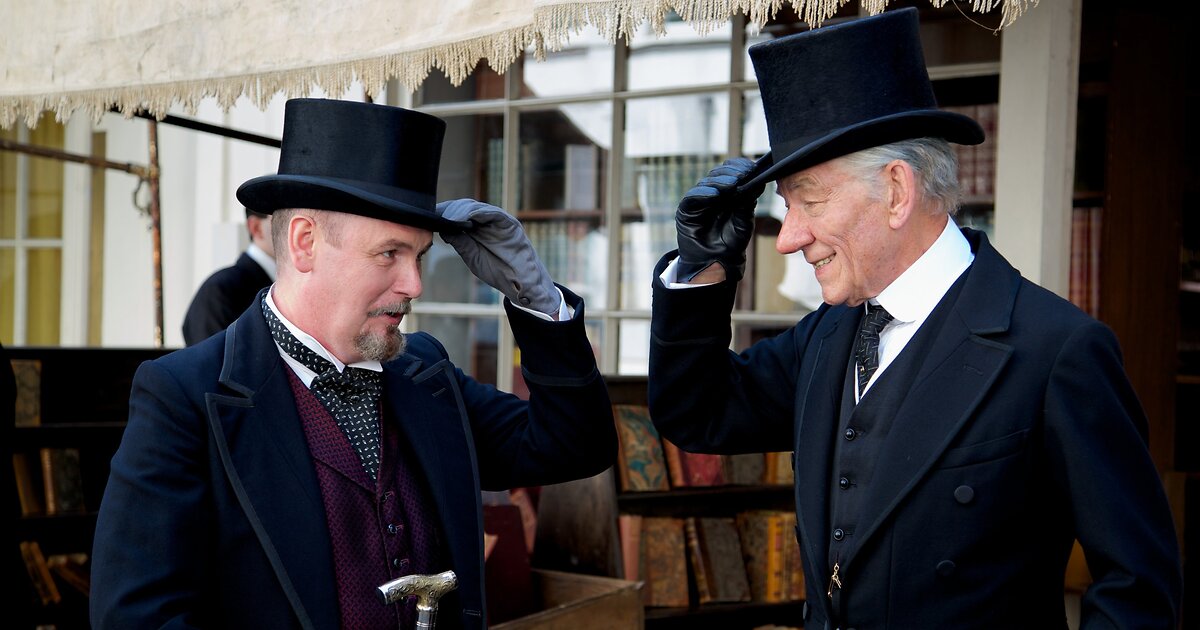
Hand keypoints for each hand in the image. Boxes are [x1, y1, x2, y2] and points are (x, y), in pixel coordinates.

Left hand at [435, 199, 558, 313]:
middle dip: (449, 210)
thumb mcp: (472, 255)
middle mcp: (488, 221)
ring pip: (476, 207)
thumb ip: (460, 241)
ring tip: (446, 218)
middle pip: (465, 207)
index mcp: (479, 227)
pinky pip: (492, 213)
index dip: (444, 213)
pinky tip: (462, 219)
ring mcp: (499, 220)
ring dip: (459, 211)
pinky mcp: (509, 223)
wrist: (520, 285)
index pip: (459, 213)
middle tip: (435, 216)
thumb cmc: (498, 271)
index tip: (429, 216)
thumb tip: (442, 229)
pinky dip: (476, 213)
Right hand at [675, 157, 765, 281]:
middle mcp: (712, 193)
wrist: (716, 264)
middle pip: (719, 174)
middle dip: (732, 173)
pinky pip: (692, 197)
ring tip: (733, 184)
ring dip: (720, 181)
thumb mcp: (744, 220)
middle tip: (743, 175)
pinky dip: (704, 193)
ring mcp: (699, 200)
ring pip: (706, 182)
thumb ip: (747, 202)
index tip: (752, 168)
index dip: (740, 167)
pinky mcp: (686, 210)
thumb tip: (758, 183)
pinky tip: (715, 195)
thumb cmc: (731, 243)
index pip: (732, 172)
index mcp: (728, 193)